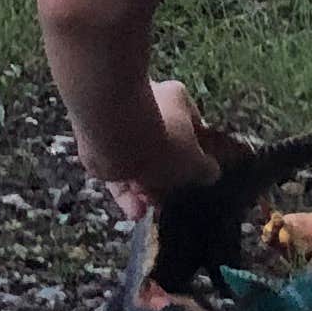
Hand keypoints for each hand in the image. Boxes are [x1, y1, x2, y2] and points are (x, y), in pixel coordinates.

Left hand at [94, 77, 227, 221]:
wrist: (112, 133)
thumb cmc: (163, 140)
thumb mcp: (195, 161)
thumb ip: (205, 169)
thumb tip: (209, 172)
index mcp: (177, 100)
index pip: (194, 127)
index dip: (198, 155)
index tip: (196, 177)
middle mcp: (149, 107)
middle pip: (164, 149)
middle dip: (167, 180)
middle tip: (168, 199)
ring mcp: (123, 126)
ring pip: (140, 163)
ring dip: (146, 189)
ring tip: (146, 207)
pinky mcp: (102, 144)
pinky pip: (119, 170)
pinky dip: (126, 192)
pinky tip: (134, 210)